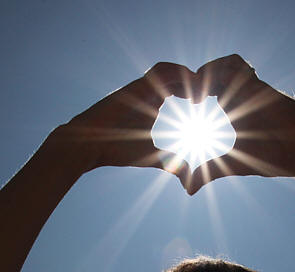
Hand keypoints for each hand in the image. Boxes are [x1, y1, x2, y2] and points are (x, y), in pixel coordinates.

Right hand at [58, 62, 198, 185]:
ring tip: (199, 91)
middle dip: (193, 79)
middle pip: (175, 73)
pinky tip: (187, 91)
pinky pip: (159, 72)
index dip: (194, 90)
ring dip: (185, 75)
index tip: (205, 103)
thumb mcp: (151, 157)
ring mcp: (139, 87)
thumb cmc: (114, 150)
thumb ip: (171, 164)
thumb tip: (188, 180)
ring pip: (167, 68)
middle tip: (207, 95)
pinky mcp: (134, 88)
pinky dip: (176, 75)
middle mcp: (147, 91)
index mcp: (153, 102)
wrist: (87, 145)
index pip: (179, 86)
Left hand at [186, 54, 294, 193]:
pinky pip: (235, 65)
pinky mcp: (258, 86)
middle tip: (184, 99)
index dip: (192, 91)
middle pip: (213, 71)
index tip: (185, 106)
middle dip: (194, 80)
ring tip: (196, 96)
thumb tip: (187, 188)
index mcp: (232, 108)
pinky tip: (210, 93)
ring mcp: (249, 88)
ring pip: (223, 64)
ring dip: (206, 74)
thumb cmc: (277, 156)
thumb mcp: (234, 165)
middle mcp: (240, 94)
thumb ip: (209, 172)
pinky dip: (219, 71)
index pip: (207, 87)